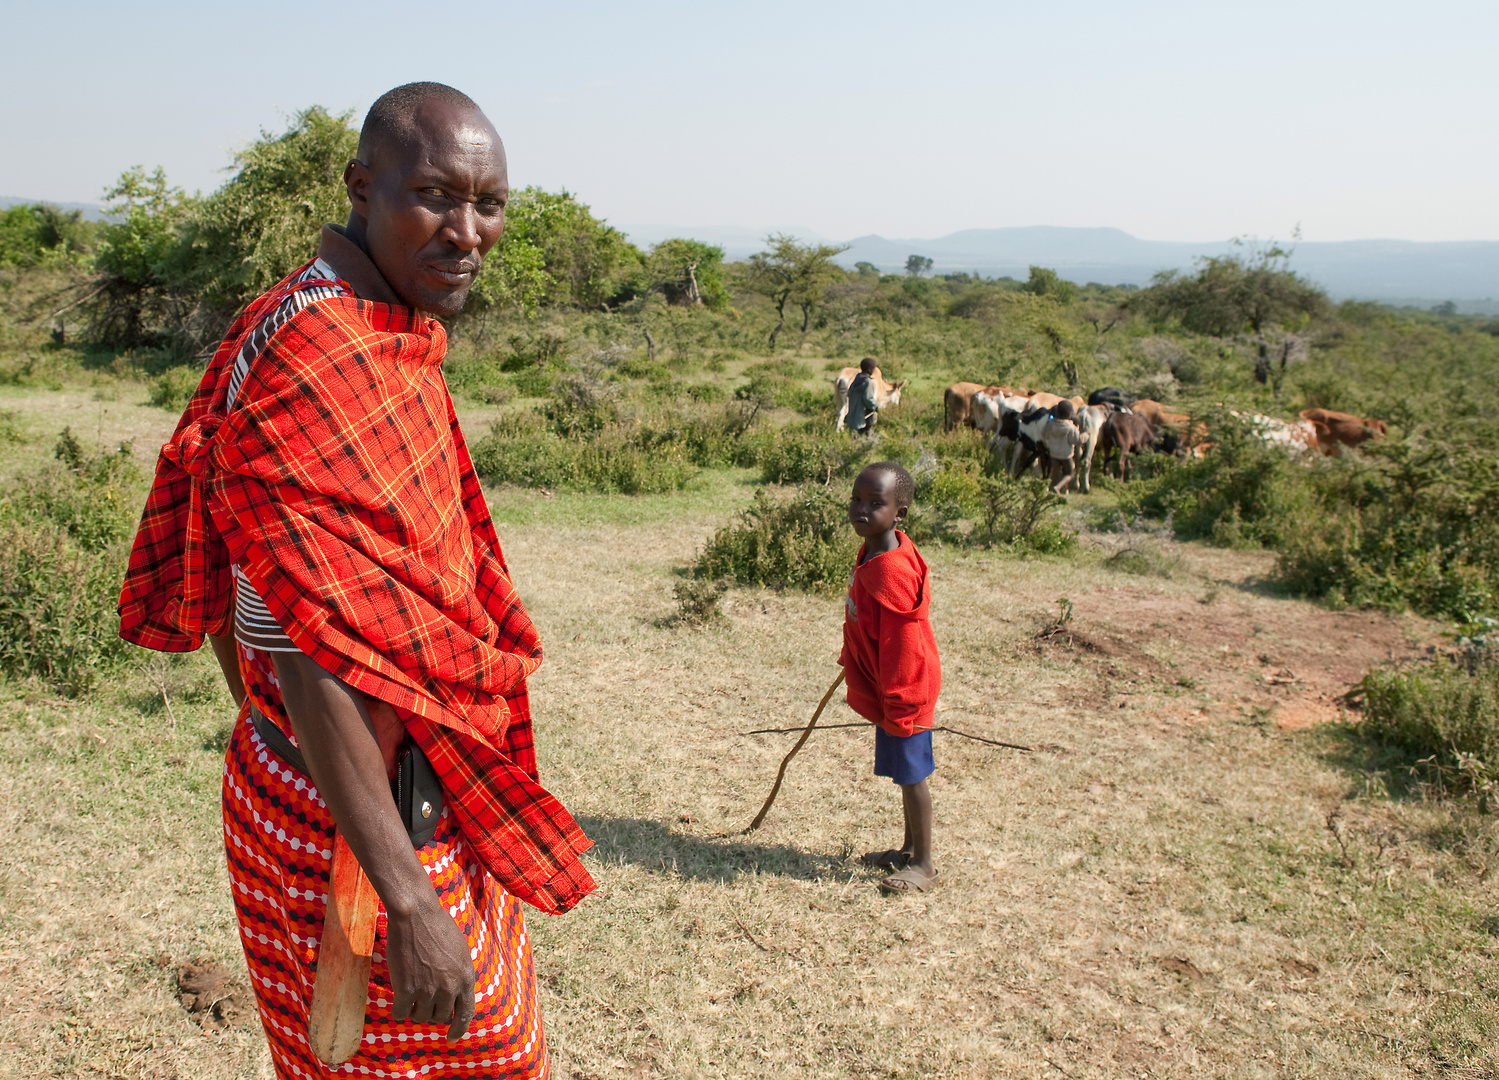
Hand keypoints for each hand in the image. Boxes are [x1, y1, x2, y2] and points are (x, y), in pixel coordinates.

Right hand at [384, 894, 475, 1041]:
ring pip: (420, 1017)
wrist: (415, 915)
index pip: (466, 1013)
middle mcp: (449, 987)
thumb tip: (455, 994)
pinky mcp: (406, 989)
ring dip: (415, 1011)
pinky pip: (401, 1013)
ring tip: (411, 997)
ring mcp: (428, 990)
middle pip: (440, 1017)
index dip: (459, 1028)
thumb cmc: (437, 926)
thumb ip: (459, 974)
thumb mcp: (459, 951)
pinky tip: (397, 1000)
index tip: (451, 1037)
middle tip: (423, 1003)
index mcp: (466, 977)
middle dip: (432, 1013)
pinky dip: (398, 1010)